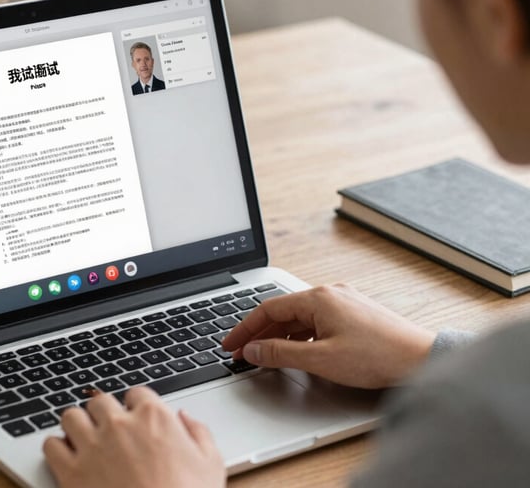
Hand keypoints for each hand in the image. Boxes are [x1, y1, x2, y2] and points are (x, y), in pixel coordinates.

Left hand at [43, 387, 225, 487]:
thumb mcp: (211, 464)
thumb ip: (198, 433)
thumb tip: (185, 418)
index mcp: (154, 417)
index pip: (137, 393)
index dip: (136, 407)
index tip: (136, 419)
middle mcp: (120, 425)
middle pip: (100, 401)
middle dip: (104, 414)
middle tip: (110, 432)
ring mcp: (93, 446)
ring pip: (71, 416)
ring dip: (77, 426)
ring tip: (85, 441)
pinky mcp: (71, 472)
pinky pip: (51, 445)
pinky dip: (57, 449)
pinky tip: (68, 459)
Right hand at [223, 283, 435, 387]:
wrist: (421, 359)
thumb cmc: (377, 356)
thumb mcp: (320, 359)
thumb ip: (280, 354)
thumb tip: (253, 351)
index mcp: (318, 297)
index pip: (268, 309)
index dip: (245, 329)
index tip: (230, 344)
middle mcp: (329, 294)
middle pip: (283, 312)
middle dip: (260, 334)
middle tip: (242, 352)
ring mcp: (343, 303)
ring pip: (300, 318)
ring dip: (280, 336)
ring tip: (264, 356)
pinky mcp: (354, 315)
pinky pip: (316, 322)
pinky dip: (300, 336)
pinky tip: (296, 352)